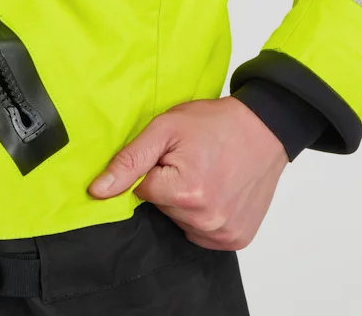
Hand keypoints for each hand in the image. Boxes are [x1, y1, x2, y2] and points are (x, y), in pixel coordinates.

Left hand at [88, 97, 287, 249]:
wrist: (264, 129)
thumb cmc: (213, 123)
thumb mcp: (164, 129)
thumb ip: (129, 161)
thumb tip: (97, 191)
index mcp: (185, 193)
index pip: (141, 191)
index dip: (153, 168)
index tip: (173, 154)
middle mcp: (206, 220)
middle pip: (161, 208)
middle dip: (168, 184)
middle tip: (190, 160)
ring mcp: (224, 233)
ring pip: (179, 221)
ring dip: (185, 201)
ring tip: (205, 172)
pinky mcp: (237, 239)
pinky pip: (201, 232)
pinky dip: (203, 215)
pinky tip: (216, 190)